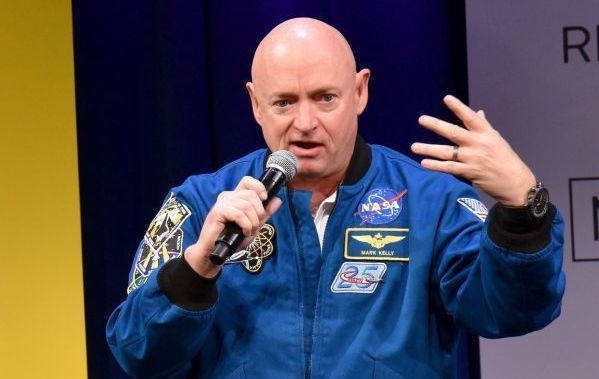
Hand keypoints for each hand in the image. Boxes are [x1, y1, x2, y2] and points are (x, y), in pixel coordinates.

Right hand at [183, 176, 282, 277]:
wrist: (216, 252)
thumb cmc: (232, 239)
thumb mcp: (254, 225)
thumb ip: (265, 213)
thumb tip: (278, 199)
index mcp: (235, 197)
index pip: (247, 181)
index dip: (259, 187)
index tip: (265, 199)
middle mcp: (228, 197)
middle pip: (251, 194)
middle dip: (259, 212)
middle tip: (255, 226)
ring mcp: (222, 203)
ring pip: (246, 205)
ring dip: (252, 222)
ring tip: (249, 231)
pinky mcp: (217, 212)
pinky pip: (238, 214)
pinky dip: (245, 225)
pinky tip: (244, 232)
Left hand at [411, 95, 534, 205]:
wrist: (516, 183)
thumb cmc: (506, 159)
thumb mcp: (497, 140)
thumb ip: (484, 126)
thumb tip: (478, 112)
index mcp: (486, 133)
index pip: (470, 117)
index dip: (458, 107)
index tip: (446, 98)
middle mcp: (478, 144)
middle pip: (454, 132)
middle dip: (436, 125)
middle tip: (421, 119)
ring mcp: (473, 158)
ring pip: (446, 152)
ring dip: (428, 149)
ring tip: (414, 147)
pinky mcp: (470, 172)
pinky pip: (449, 168)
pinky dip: (436, 166)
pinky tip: (424, 163)